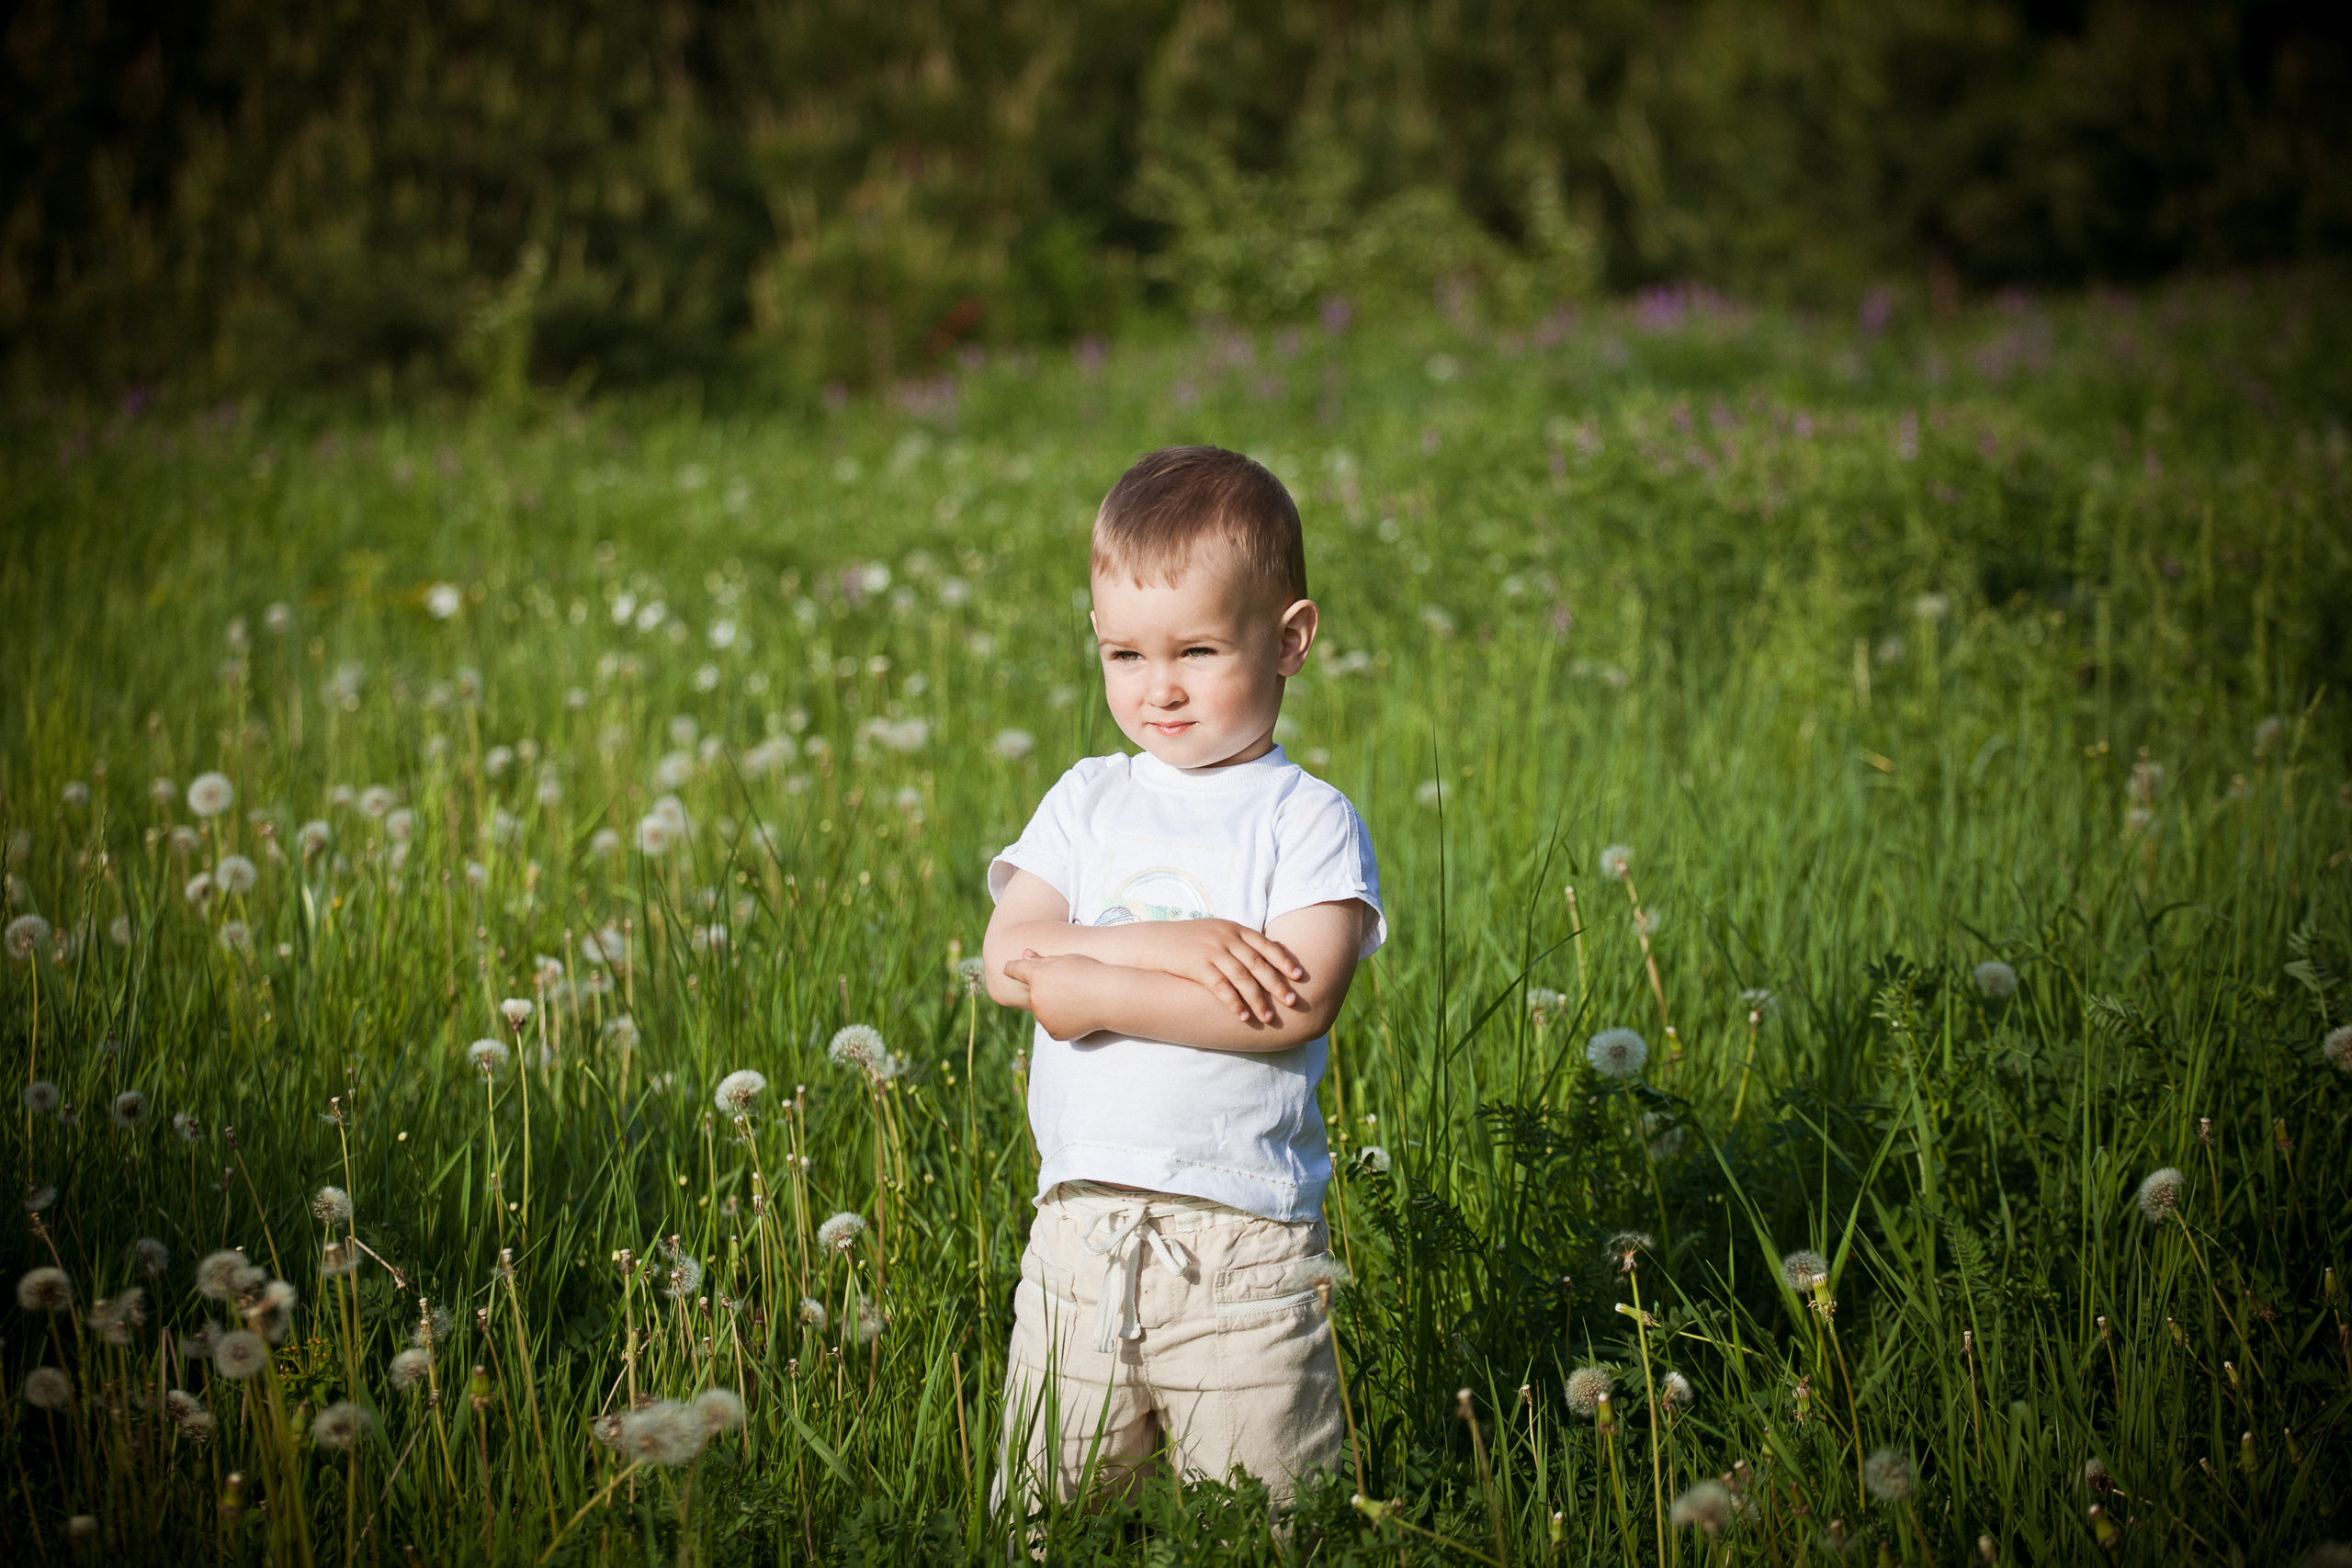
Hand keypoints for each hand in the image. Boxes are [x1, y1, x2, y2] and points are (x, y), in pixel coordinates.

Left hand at [1001, 949, 1109, 1040]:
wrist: (1109, 997)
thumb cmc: (1091, 972)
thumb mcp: (1067, 959)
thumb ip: (1043, 960)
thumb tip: (1025, 955)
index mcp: (1037, 976)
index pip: (1016, 970)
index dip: (1011, 968)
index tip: (1006, 967)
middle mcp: (1035, 998)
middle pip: (1033, 993)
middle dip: (1043, 990)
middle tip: (1066, 985)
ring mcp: (1044, 1017)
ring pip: (1042, 1010)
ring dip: (1052, 1006)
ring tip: (1076, 999)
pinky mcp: (1053, 1032)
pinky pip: (1052, 1025)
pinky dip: (1061, 1020)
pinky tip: (1078, 1012)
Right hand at [1141, 918, 1304, 1023]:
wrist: (1152, 942)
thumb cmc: (1186, 941)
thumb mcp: (1214, 933)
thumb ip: (1236, 941)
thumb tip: (1260, 957)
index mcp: (1233, 928)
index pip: (1265, 944)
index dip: (1284, 961)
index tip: (1299, 976)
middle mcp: (1225, 937)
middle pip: (1258, 963)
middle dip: (1277, 984)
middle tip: (1292, 1001)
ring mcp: (1211, 950)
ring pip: (1242, 977)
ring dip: (1258, 999)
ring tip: (1269, 1017)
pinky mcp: (1196, 965)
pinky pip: (1221, 987)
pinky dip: (1234, 1003)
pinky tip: (1243, 1017)